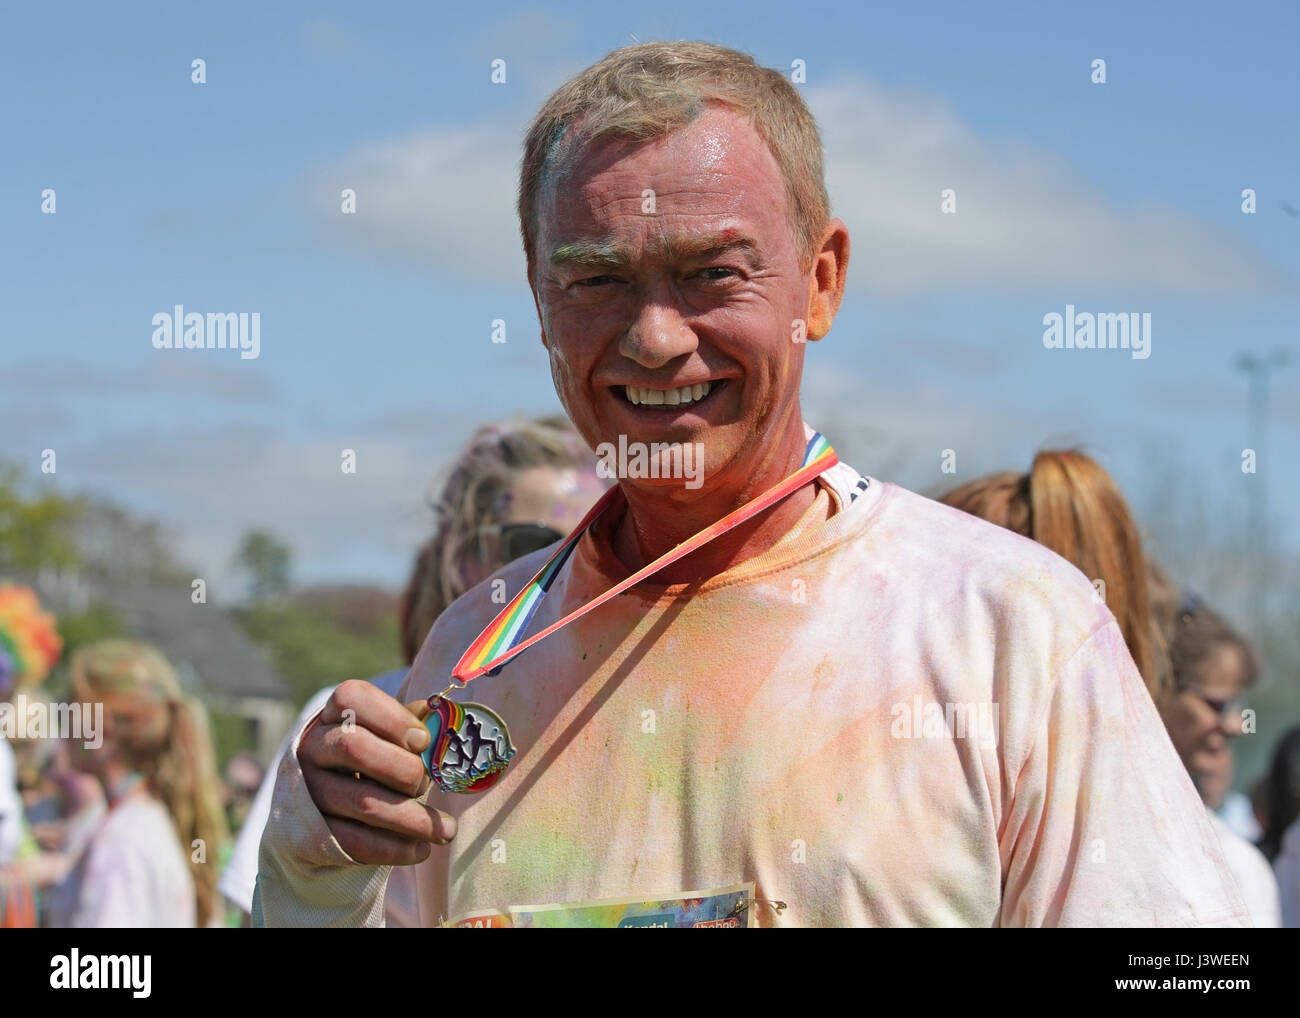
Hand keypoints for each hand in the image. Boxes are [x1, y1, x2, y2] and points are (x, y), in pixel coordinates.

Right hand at [298, 679, 455, 864]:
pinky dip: (394, 848)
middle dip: (403, 769)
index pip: (351, 698)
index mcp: (333, 715)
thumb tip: (438, 714)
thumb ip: (409, 724)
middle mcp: (313, 748)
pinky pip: (355, 842)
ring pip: (362, 802)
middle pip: (354, 747)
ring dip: (413, 819)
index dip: (391, 718)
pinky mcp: (310, 832)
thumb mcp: (383, 735)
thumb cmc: (369, 759)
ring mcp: (308, 791)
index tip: (423, 741)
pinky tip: (421, 849)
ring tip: (446, 830)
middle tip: (426, 783)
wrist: (321, 806)